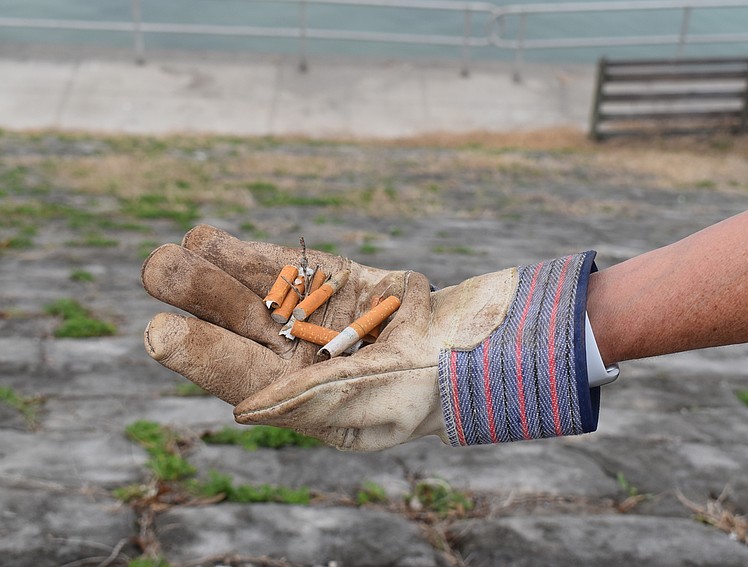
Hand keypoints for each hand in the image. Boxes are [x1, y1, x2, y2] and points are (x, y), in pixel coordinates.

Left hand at [143, 226, 600, 450]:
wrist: (471, 350)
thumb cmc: (419, 391)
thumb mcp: (367, 406)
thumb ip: (309, 403)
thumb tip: (241, 407)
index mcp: (296, 402)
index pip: (240, 376)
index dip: (200, 353)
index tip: (157, 330)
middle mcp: (295, 361)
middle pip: (237, 328)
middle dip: (198, 299)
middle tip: (157, 270)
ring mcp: (311, 318)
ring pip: (254, 292)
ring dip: (214, 272)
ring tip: (172, 253)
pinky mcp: (332, 283)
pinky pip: (288, 267)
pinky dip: (250, 255)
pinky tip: (207, 240)